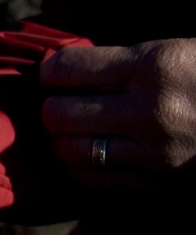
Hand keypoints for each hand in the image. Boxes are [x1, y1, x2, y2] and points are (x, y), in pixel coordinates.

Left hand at [39, 38, 195, 187]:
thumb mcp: (181, 51)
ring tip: (74, 129)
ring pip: (70, 150)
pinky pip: (94, 179)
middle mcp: (151, 109)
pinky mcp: (161, 184)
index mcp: (156, 64)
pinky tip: (90, 154)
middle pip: (58, 114)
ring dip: (63, 139)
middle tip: (61, 102)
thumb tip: (68, 70)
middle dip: (52, 106)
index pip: (67, 69)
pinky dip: (80, 166)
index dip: (52, 71)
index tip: (55, 73)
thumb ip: (127, 61)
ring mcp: (156, 151)